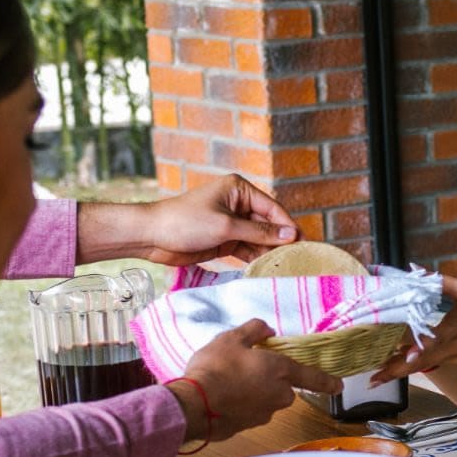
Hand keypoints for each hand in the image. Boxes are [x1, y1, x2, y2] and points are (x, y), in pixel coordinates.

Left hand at [105, 175, 298, 265]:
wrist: (152, 236)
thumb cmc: (185, 222)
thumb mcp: (226, 227)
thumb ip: (260, 233)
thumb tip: (291, 234)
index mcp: (239, 189)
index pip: (272, 208)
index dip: (288, 226)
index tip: (304, 244)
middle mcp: (238, 203)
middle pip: (268, 223)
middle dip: (280, 240)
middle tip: (297, 259)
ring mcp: (231, 222)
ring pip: (258, 237)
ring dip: (269, 251)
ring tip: (284, 266)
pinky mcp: (224, 239)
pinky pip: (247, 247)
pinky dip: (255, 256)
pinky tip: (266, 268)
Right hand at [172, 319, 341, 442]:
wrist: (194, 406)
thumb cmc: (215, 368)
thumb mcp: (232, 338)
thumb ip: (253, 330)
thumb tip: (267, 329)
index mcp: (280, 371)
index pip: (311, 376)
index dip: (327, 381)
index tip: (339, 386)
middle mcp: (278, 396)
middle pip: (283, 387)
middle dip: (270, 380)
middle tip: (244, 367)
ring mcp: (264, 414)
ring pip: (265, 400)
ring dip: (253, 392)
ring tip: (226, 382)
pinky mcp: (248, 427)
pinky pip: (249, 412)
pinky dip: (240, 405)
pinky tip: (221, 397)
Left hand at [371, 276, 456, 382]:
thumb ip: (441, 282)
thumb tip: (417, 272)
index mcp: (454, 331)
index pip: (427, 347)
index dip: (407, 357)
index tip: (386, 366)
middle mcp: (453, 350)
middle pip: (419, 364)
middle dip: (394, 372)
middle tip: (371, 380)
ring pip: (425, 364)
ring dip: (403, 367)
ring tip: (379, 371)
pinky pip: (435, 361)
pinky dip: (417, 360)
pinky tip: (403, 357)